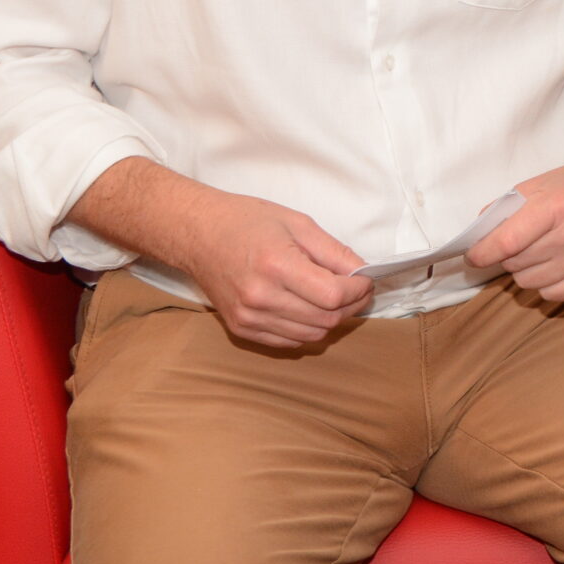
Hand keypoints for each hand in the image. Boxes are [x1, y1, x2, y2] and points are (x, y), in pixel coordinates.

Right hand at [179, 192, 373, 348]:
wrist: (197, 233)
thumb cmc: (246, 221)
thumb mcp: (298, 223)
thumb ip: (334, 252)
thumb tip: (362, 272)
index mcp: (277, 266)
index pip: (333, 295)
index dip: (359, 290)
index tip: (366, 280)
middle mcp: (261, 298)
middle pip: (325, 319)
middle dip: (351, 307)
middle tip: (357, 291)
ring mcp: (248, 318)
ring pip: (310, 335)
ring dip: (331, 320)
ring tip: (335, 300)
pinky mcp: (240, 329)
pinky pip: (288, 342)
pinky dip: (307, 330)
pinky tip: (309, 309)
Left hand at [467, 121, 563, 301]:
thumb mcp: (539, 184)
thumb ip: (506, 208)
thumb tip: (479, 237)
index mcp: (557, 205)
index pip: (507, 241)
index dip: (482, 253)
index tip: (473, 256)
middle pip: (515, 264)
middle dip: (508, 255)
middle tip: (518, 242)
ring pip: (529, 282)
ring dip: (525, 270)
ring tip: (539, 251)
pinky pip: (552, 294)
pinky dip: (545, 282)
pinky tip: (555, 263)